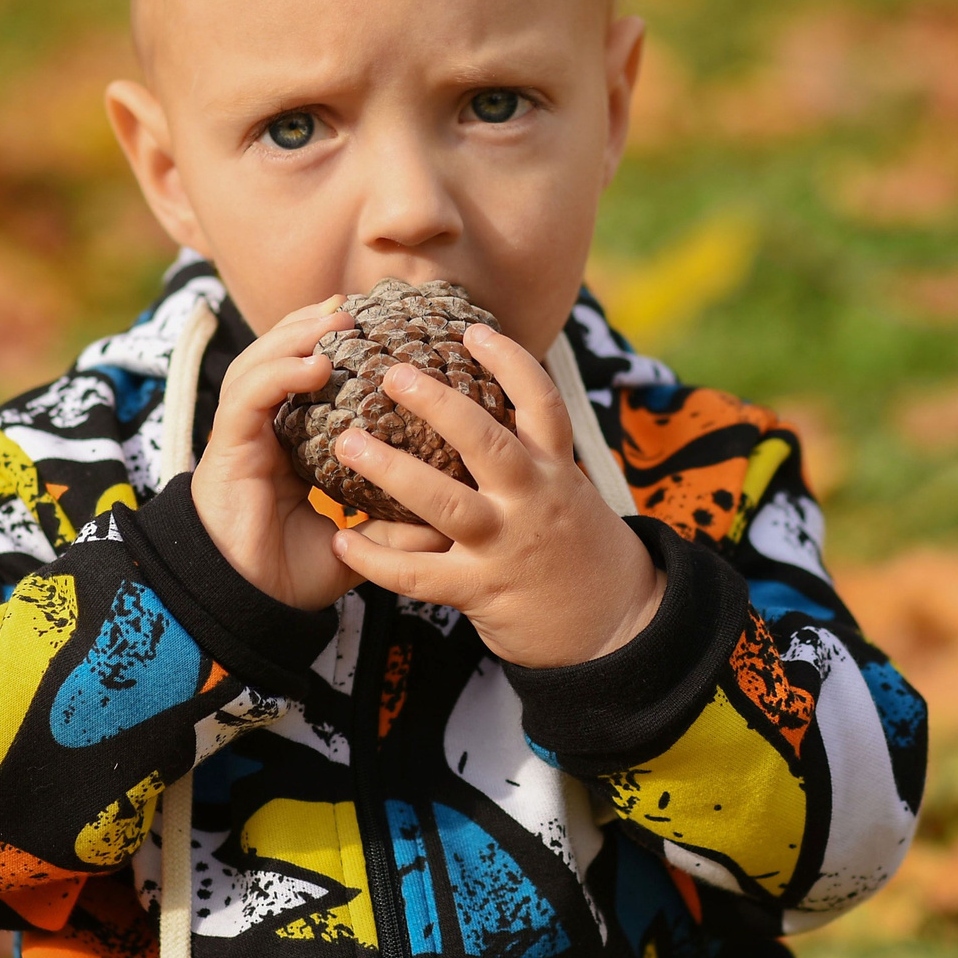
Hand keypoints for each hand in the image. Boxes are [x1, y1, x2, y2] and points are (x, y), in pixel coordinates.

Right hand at [191, 296, 450, 610]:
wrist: (245, 605)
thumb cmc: (289, 575)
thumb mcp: (357, 545)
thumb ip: (394, 526)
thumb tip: (450, 518)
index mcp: (289, 447)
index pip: (304, 381)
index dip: (330, 349)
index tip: (374, 330)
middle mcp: (263, 434)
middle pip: (278, 359)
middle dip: (311, 326)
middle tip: (351, 309)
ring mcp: (243, 438)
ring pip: (260, 365)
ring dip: (296, 336)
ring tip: (337, 322)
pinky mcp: (228, 449)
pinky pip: (249, 398)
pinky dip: (280, 374)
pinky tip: (314, 365)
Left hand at [326, 323, 664, 667]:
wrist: (614, 625)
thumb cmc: (578, 549)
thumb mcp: (568, 491)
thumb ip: (531, 455)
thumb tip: (487, 404)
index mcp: (556, 470)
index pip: (541, 404)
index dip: (510, 363)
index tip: (473, 332)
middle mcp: (533, 501)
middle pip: (486, 441)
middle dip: (438, 404)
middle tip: (392, 373)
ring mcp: (506, 546)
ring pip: (445, 502)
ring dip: (392, 470)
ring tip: (347, 442)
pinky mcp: (481, 590)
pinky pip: (419, 574)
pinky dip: (377, 556)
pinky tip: (342, 536)